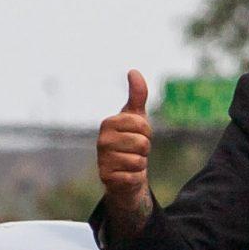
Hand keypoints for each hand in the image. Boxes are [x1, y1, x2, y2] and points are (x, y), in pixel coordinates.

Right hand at [96, 70, 154, 235]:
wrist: (124, 171)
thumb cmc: (130, 140)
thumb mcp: (136, 116)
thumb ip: (137, 94)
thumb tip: (133, 71)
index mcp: (108, 123)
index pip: (142, 125)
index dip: (146, 132)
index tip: (138, 134)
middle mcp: (102, 140)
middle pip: (142, 143)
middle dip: (144, 149)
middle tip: (134, 150)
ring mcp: (102, 160)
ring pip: (139, 160)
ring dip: (140, 163)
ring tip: (130, 162)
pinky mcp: (106, 178)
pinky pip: (134, 176)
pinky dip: (135, 177)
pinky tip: (127, 175)